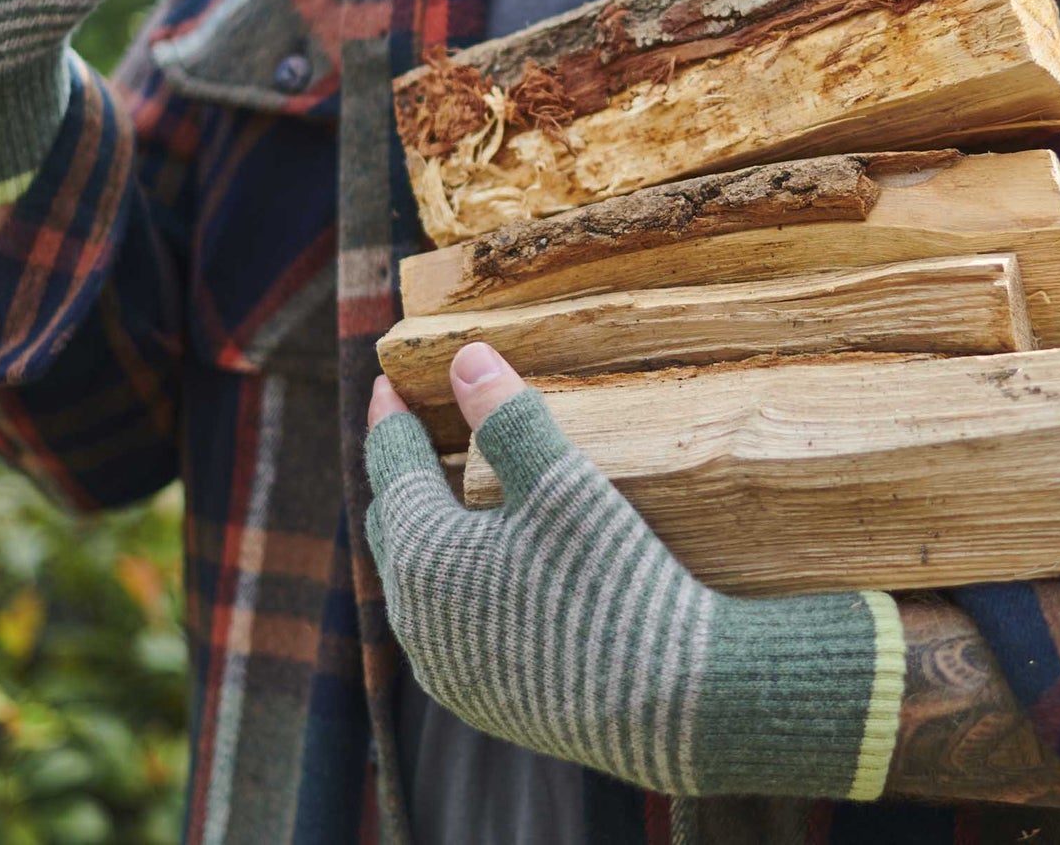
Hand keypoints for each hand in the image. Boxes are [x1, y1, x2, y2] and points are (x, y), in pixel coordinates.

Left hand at [364, 345, 906, 801]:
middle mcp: (416, 618)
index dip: (389, 416)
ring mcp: (445, 669)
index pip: (390, 465)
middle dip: (400, 472)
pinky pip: (441, 624)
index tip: (389, 379)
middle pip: (392, 522)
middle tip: (418, 429)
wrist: (670, 704)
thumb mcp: (562, 483)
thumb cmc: (612, 580)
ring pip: (413, 580)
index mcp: (422, 555)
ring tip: (450, 492)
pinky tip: (485, 566)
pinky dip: (448, 579)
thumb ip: (507, 414)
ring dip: (423, 529)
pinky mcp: (479, 700)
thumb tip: (464, 356)